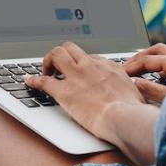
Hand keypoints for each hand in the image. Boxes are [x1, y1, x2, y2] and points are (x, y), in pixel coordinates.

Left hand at [25, 42, 144, 140]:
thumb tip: (131, 96)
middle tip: (58, 67)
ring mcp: (77, 77)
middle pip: (70, 47)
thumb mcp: (136, 94)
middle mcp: (91, 66)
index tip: (79, 72)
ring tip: (46, 71)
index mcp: (109, 66)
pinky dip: (34, 80)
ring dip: (48, 61)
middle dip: (62, 54)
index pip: (90, 57)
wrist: (125, 118)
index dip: (82, 64)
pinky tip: (29, 82)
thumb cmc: (134, 111)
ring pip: (56, 54)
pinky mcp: (65, 92)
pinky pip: (44, 81)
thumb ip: (129, 90)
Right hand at [122, 43, 165, 103]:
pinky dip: (161, 65)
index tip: (121, 74)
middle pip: (155, 51)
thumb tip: (134, 82)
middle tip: (126, 67)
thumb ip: (153, 90)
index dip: (131, 67)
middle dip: (138, 58)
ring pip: (165, 54)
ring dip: (150, 59)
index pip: (146, 60)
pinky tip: (158, 76)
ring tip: (139, 69)